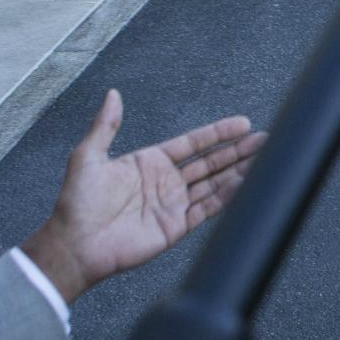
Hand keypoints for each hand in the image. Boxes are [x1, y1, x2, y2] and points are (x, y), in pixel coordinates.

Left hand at [21, 90, 264, 304]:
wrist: (75, 245)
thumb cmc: (76, 203)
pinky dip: (228, 197)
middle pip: (211, 162)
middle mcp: (166, 182)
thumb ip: (105, 126)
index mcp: (150, 162)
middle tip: (264, 139)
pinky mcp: (177, 226)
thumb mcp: (87, 157)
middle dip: (238, 150)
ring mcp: (174, 204)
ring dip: (239, 171)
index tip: (242, 124)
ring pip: (215, 183)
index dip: (218, 133)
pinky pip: (208, 209)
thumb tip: (112, 95)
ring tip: (265, 159)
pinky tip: (245, 185)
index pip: (193, 143)